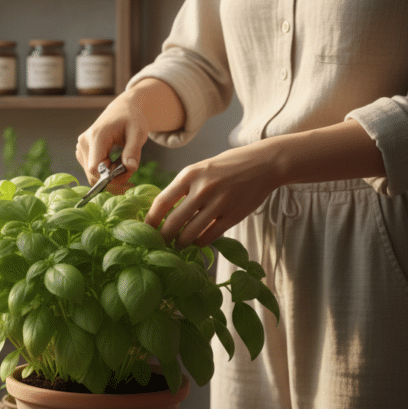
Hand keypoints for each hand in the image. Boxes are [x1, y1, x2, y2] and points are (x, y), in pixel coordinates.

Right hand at [75, 95, 150, 190]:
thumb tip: (130, 168)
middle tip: (130, 167)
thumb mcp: (138, 133)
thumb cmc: (132, 119)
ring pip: (92, 173)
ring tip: (123, 161)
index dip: (111, 176)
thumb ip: (133, 151)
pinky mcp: (82, 151)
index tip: (127, 171)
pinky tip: (115, 160)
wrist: (122, 109)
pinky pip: (91, 169)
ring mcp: (81, 147)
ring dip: (110, 174)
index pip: (95, 168)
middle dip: (113, 176)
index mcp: (96, 136)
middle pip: (93, 173)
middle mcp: (84, 142)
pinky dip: (105, 170)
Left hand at [145, 142, 281, 246]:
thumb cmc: (226, 167)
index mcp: (189, 174)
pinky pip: (210, 236)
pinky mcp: (234, 215)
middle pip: (174, 222)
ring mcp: (219, 203)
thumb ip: (182, 187)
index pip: (161, 202)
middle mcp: (202, 189)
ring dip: (181, 243)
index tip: (144, 229)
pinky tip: (197, 241)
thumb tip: (161, 211)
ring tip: (177, 245)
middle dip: (163, 237)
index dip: (150, 219)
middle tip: (159, 243)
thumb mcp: (199, 169)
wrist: (263, 164)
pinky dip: (200, 242)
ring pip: (191, 232)